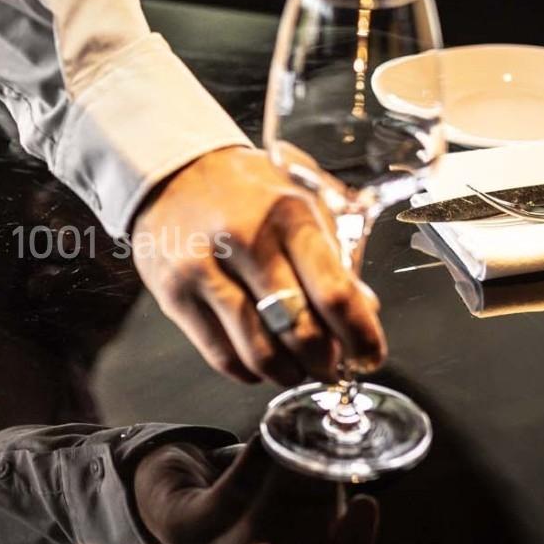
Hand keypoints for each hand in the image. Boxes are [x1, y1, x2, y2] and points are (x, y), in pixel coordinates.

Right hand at [130, 146, 385, 384]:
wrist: (173, 171)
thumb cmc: (247, 189)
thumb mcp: (302, 199)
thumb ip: (337, 252)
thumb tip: (365, 308)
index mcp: (288, 215)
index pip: (334, 292)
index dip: (360, 336)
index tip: (370, 355)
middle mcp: (246, 241)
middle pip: (298, 329)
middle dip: (324, 360)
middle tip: (331, 365)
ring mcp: (204, 269)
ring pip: (257, 350)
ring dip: (287, 372)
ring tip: (296, 369)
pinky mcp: (173, 293)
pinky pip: (219, 354)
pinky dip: (248, 370)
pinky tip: (259, 364)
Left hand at [134, 437, 377, 543]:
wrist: (170, 489)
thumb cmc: (239, 502)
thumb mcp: (285, 511)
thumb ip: (319, 502)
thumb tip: (352, 459)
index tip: (366, 504)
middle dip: (321, 508)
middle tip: (333, 461)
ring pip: (260, 535)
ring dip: (289, 485)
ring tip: (304, 447)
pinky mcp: (184, 531)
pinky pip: (227, 498)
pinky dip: (254, 465)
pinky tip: (267, 436)